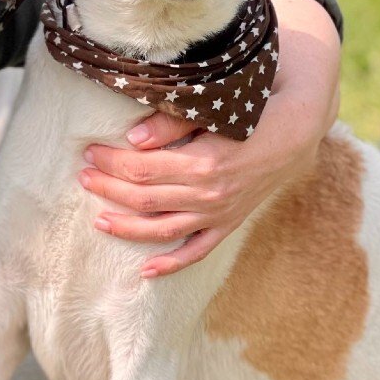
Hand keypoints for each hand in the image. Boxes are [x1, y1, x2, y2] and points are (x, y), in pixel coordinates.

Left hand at [77, 0, 340, 276]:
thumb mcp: (213, 108)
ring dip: (126, 227)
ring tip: (98, 219)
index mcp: (205, 163)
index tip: (89, 151)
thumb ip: (172, 124)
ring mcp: (219, 214)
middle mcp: (211, 195)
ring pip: (163, 230)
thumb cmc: (251, 108)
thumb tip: (133, 139)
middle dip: (108, 188)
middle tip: (83, 176)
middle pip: (145, 197)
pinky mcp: (227, 224)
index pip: (143, 168)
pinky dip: (171, 264)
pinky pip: (196, 251)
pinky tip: (145, 271)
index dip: (111, 161)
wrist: (297, 129)